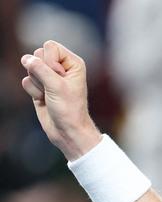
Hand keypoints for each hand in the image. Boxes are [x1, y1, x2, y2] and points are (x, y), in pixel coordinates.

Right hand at [20, 40, 100, 160]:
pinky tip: (43, 100)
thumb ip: (40, 69)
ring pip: (29, 68)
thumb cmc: (69, 109)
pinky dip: (33, 92)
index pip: (50, 46)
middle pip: (37, 54)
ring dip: (37, 84)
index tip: (59, 77)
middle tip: (53, 88)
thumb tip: (26, 58)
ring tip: (49, 95)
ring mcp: (49, 76)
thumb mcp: (57, 86)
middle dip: (41, 72)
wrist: (66, 131)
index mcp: (72, 63)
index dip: (50, 61)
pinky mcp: (38, 86)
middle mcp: (61, 67)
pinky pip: (26, 81)